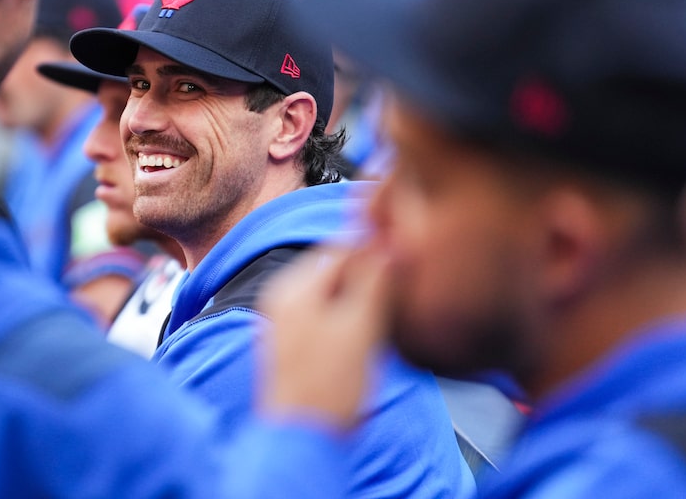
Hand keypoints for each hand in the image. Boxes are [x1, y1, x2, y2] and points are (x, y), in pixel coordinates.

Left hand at [257, 246, 391, 428]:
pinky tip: (365, 342)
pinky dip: (349, 320)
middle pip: (335, 270)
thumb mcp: (359, 327)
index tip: (403, 263)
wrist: (303, 441)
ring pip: (333, 293)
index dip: (375, 252)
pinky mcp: (294, 343)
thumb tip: (386, 242)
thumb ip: (372, 281)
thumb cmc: (329, 388)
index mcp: (292, 288)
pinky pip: (326, 315)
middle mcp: (282, 298)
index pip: (340, 249)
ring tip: (378, 327)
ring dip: (361, 302)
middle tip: (394, 300)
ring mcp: (285, 321)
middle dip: (367, 279)